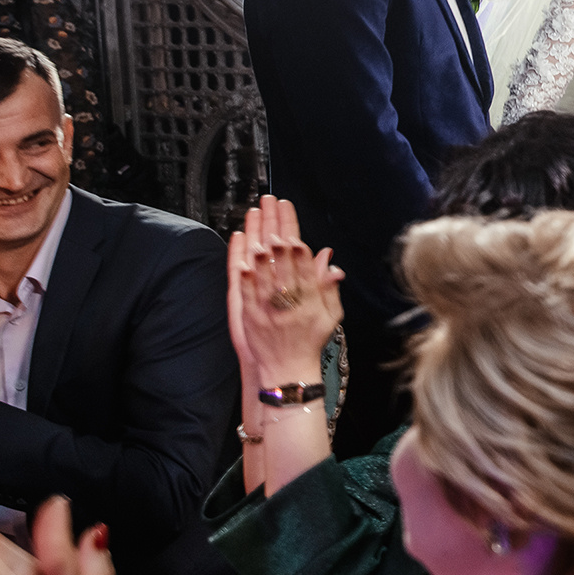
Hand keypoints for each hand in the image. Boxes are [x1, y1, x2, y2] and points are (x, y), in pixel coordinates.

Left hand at [227, 196, 341, 388]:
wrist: (288, 372)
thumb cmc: (311, 342)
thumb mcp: (332, 316)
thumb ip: (329, 286)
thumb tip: (329, 258)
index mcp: (310, 297)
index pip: (301, 256)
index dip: (294, 231)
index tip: (288, 211)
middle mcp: (289, 299)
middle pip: (280, 254)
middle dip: (274, 224)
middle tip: (269, 202)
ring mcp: (268, 307)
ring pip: (262, 266)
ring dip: (257, 239)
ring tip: (254, 216)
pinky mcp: (250, 316)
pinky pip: (246, 287)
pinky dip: (243, 266)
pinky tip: (241, 248)